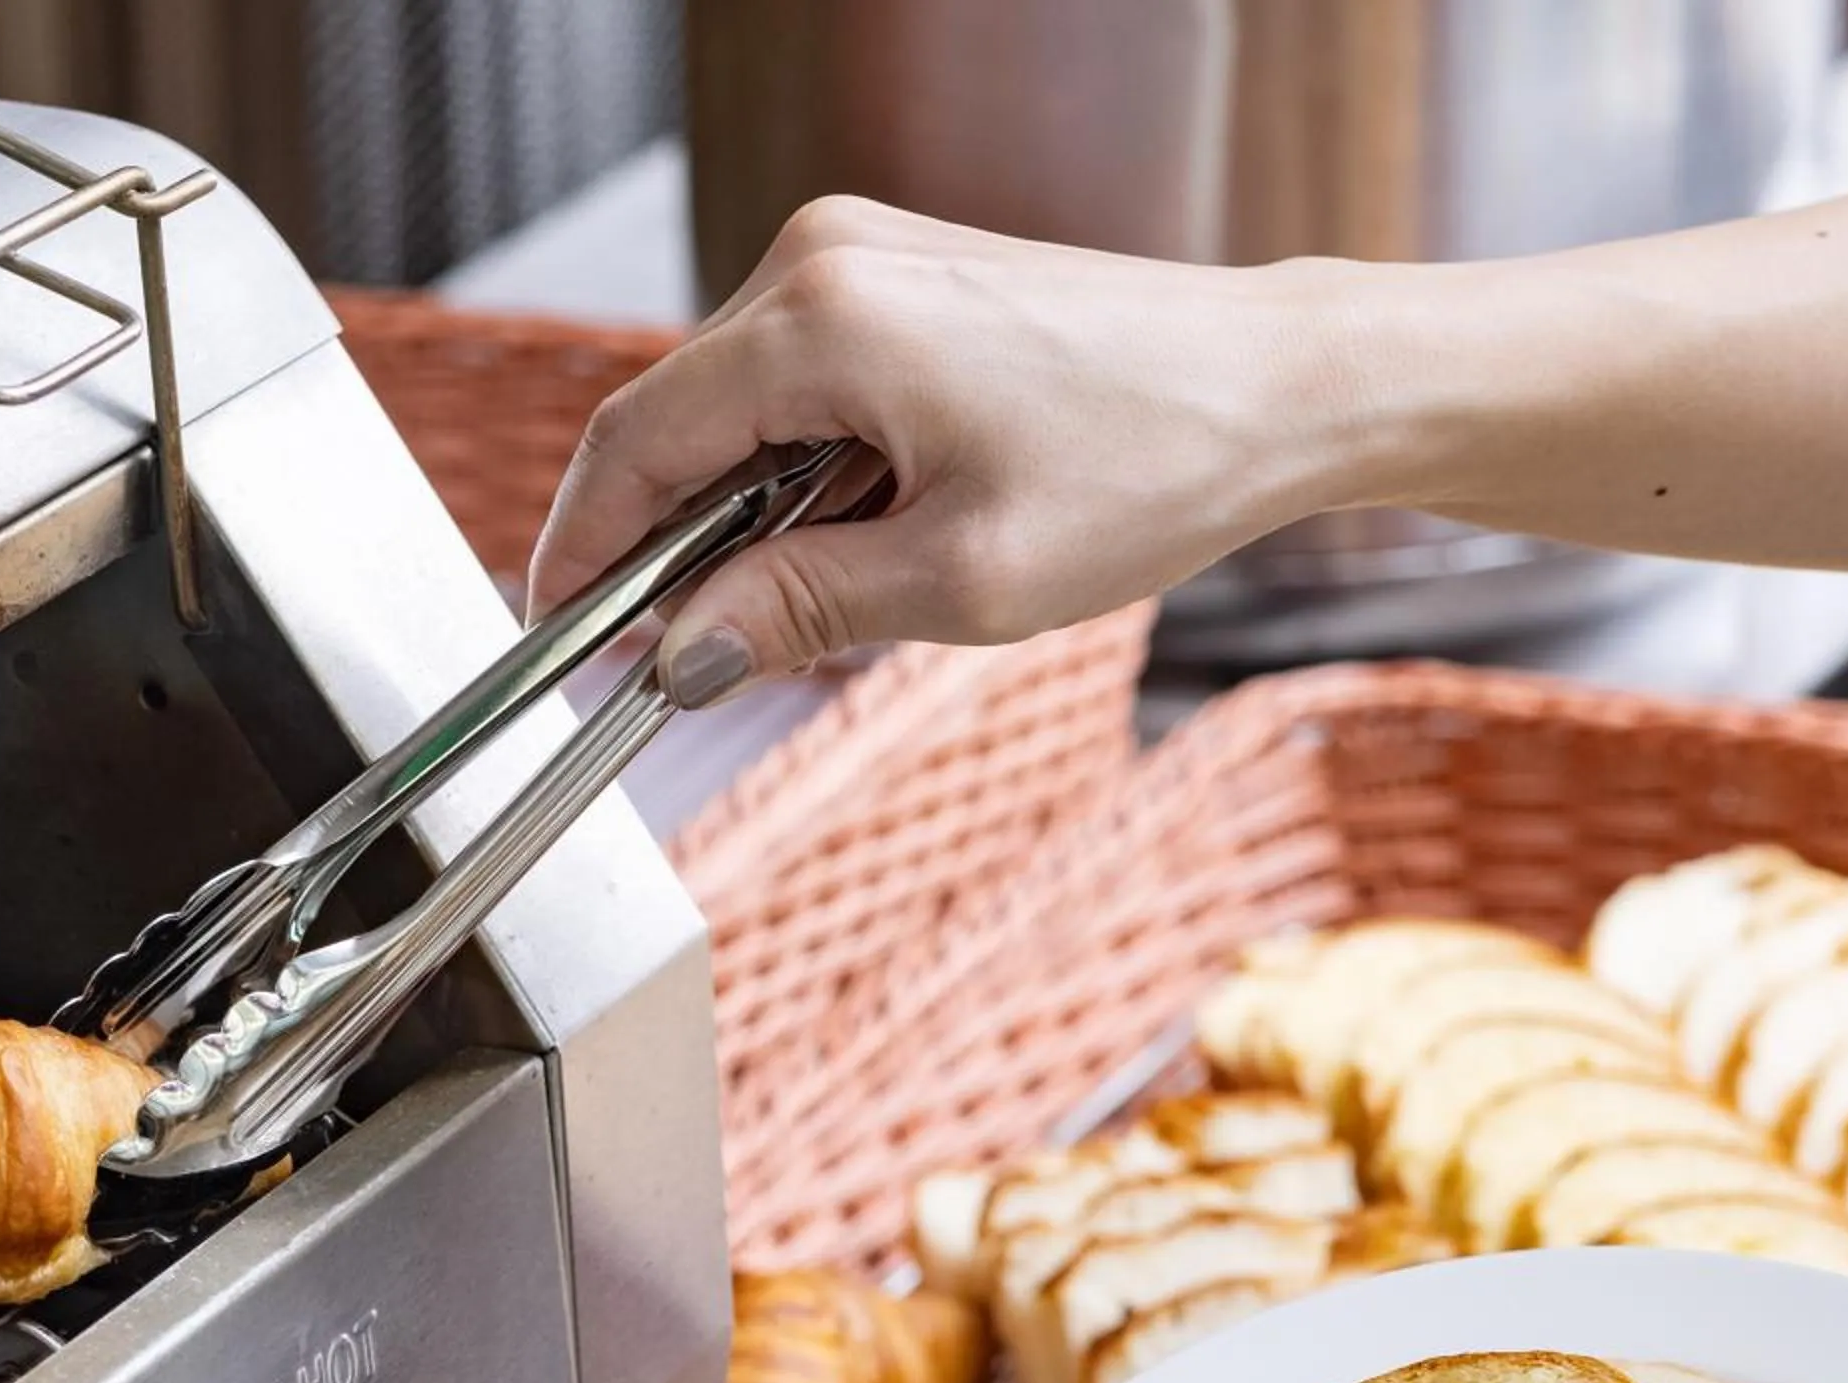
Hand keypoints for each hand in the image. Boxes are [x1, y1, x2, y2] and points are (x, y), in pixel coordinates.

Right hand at [526, 198, 1361, 704]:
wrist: (1281, 387)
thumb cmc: (1150, 465)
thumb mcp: (960, 581)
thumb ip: (798, 612)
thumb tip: (682, 656)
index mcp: (821, 318)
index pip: (635, 442)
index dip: (582, 553)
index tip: (565, 642)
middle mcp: (824, 260)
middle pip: (678, 423)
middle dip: (671, 548)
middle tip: (697, 661)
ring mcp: (865, 256)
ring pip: (741, 412)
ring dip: (751, 517)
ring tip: (828, 602)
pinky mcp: (905, 277)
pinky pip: (804, 386)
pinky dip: (807, 474)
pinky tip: (871, 538)